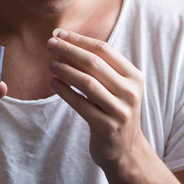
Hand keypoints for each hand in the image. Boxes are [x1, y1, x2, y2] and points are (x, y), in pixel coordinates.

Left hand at [46, 28, 151, 179]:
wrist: (126, 150)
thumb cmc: (114, 110)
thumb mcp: (117, 87)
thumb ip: (100, 67)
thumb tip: (67, 41)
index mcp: (134, 76)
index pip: (104, 50)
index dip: (80, 40)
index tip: (61, 34)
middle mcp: (130, 92)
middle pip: (94, 63)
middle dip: (69, 51)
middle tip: (50, 44)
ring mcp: (119, 110)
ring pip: (87, 83)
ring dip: (65, 70)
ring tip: (51, 64)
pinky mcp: (106, 126)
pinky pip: (80, 104)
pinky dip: (65, 92)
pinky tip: (54, 83)